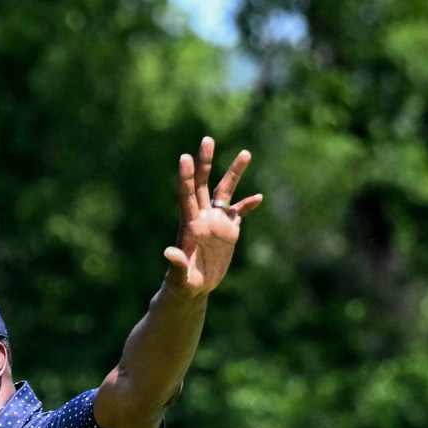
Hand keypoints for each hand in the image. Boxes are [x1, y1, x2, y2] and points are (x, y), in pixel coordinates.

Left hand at [164, 136, 263, 296]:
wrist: (194, 289)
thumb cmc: (182, 285)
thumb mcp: (179, 278)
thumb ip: (176, 265)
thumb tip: (168, 252)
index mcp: (190, 225)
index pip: (187, 196)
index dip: (187, 177)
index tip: (185, 157)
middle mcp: (202, 217)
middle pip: (204, 184)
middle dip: (206, 162)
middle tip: (207, 139)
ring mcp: (216, 222)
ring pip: (225, 192)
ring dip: (234, 173)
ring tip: (245, 153)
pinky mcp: (228, 231)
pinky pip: (238, 212)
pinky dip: (248, 204)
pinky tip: (259, 197)